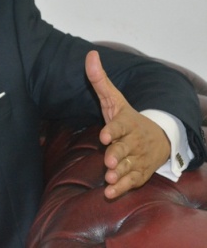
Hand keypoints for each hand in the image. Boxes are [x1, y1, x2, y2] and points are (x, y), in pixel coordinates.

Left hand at [85, 50, 170, 198]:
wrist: (158, 137)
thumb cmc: (128, 118)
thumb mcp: (114, 99)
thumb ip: (100, 80)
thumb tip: (90, 54)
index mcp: (126, 123)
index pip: (120, 126)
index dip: (113, 131)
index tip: (104, 135)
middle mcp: (133, 142)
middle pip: (125, 149)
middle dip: (117, 154)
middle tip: (109, 160)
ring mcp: (137, 158)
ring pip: (128, 166)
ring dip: (119, 173)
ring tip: (109, 177)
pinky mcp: (138, 173)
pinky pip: (131, 182)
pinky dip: (121, 188)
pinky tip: (109, 193)